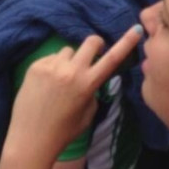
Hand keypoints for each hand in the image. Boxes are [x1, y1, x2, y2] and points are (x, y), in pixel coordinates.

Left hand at [6, 27, 142, 157]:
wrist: (30, 140)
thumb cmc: (63, 132)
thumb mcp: (87, 115)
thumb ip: (93, 92)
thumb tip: (89, 78)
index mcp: (87, 84)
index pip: (112, 59)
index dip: (126, 42)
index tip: (137, 28)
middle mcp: (71, 70)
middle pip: (90, 42)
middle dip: (95, 45)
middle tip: (92, 54)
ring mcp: (52, 66)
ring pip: (68, 51)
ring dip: (69, 60)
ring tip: (60, 80)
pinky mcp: (36, 65)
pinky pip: (51, 58)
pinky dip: (52, 67)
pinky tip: (45, 84)